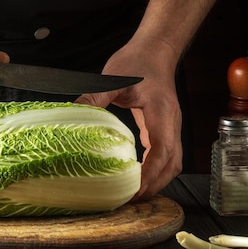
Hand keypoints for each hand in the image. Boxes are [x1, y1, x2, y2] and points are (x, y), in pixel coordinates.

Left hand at [74, 40, 182, 198]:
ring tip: (136, 193)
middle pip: (173, 164)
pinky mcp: (164, 126)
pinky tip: (138, 174)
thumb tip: (74, 112)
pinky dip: (155, 169)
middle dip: (156, 185)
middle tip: (133, 199)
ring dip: (158, 180)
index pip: (162, 151)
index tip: (136, 190)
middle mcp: (171, 123)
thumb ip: (95, 96)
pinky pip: (165, 154)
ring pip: (173, 162)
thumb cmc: (138, 61)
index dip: (151, 174)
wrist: (155, 49)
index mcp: (162, 113)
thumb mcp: (113, 78)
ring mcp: (170, 126)